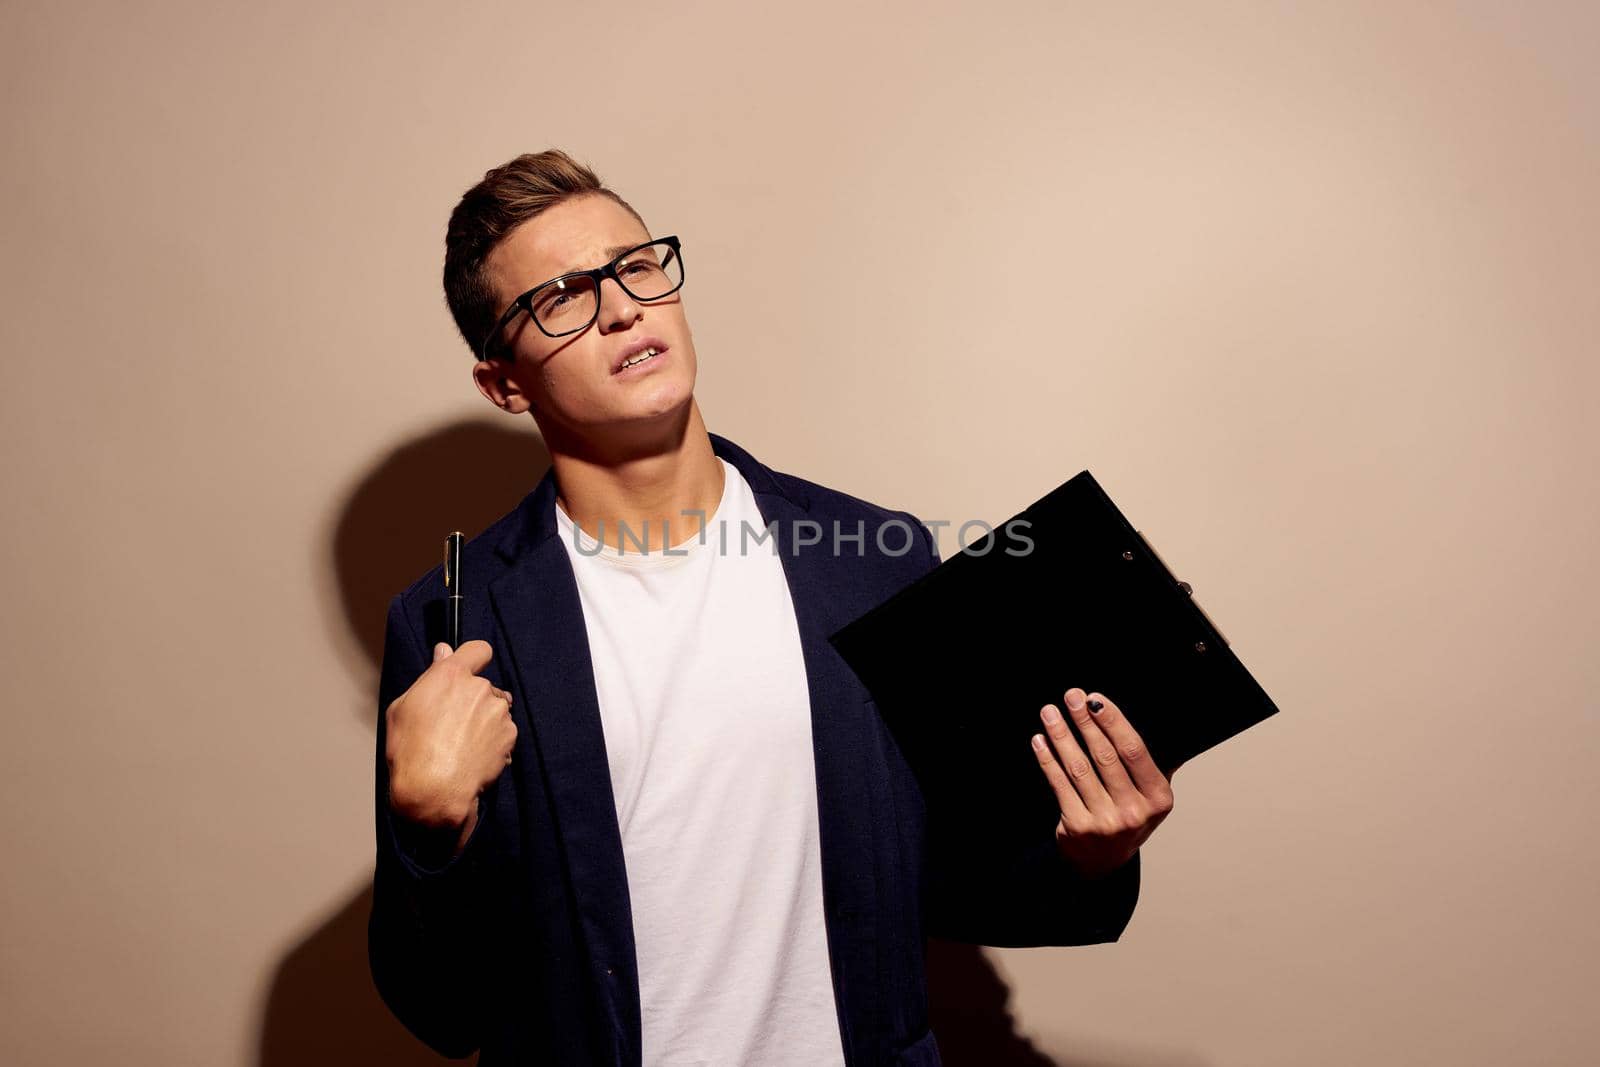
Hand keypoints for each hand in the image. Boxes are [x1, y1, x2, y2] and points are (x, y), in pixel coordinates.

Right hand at [385, 639, 516, 836]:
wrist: (435, 791)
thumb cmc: (410, 751)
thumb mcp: (403, 708)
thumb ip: (430, 675)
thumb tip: (444, 651)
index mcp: (452, 676)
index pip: (478, 649)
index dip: (474, 659)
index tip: (467, 672)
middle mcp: (480, 688)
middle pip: (483, 686)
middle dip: (473, 700)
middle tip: (452, 724)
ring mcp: (498, 712)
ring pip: (495, 709)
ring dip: (484, 721)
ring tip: (462, 744)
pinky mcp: (510, 735)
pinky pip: (503, 732)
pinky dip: (493, 741)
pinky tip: (474, 756)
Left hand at [1030, 687, 1173, 878]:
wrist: (1102, 863)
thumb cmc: (1126, 816)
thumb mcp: (1150, 797)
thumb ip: (1153, 765)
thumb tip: (1165, 723)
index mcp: (1158, 798)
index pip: (1135, 751)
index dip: (1113, 722)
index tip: (1096, 699)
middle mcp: (1135, 812)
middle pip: (1105, 756)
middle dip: (1085, 721)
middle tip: (1071, 696)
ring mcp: (1106, 822)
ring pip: (1079, 768)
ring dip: (1062, 735)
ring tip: (1050, 712)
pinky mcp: (1077, 827)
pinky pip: (1059, 784)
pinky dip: (1048, 759)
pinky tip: (1040, 741)